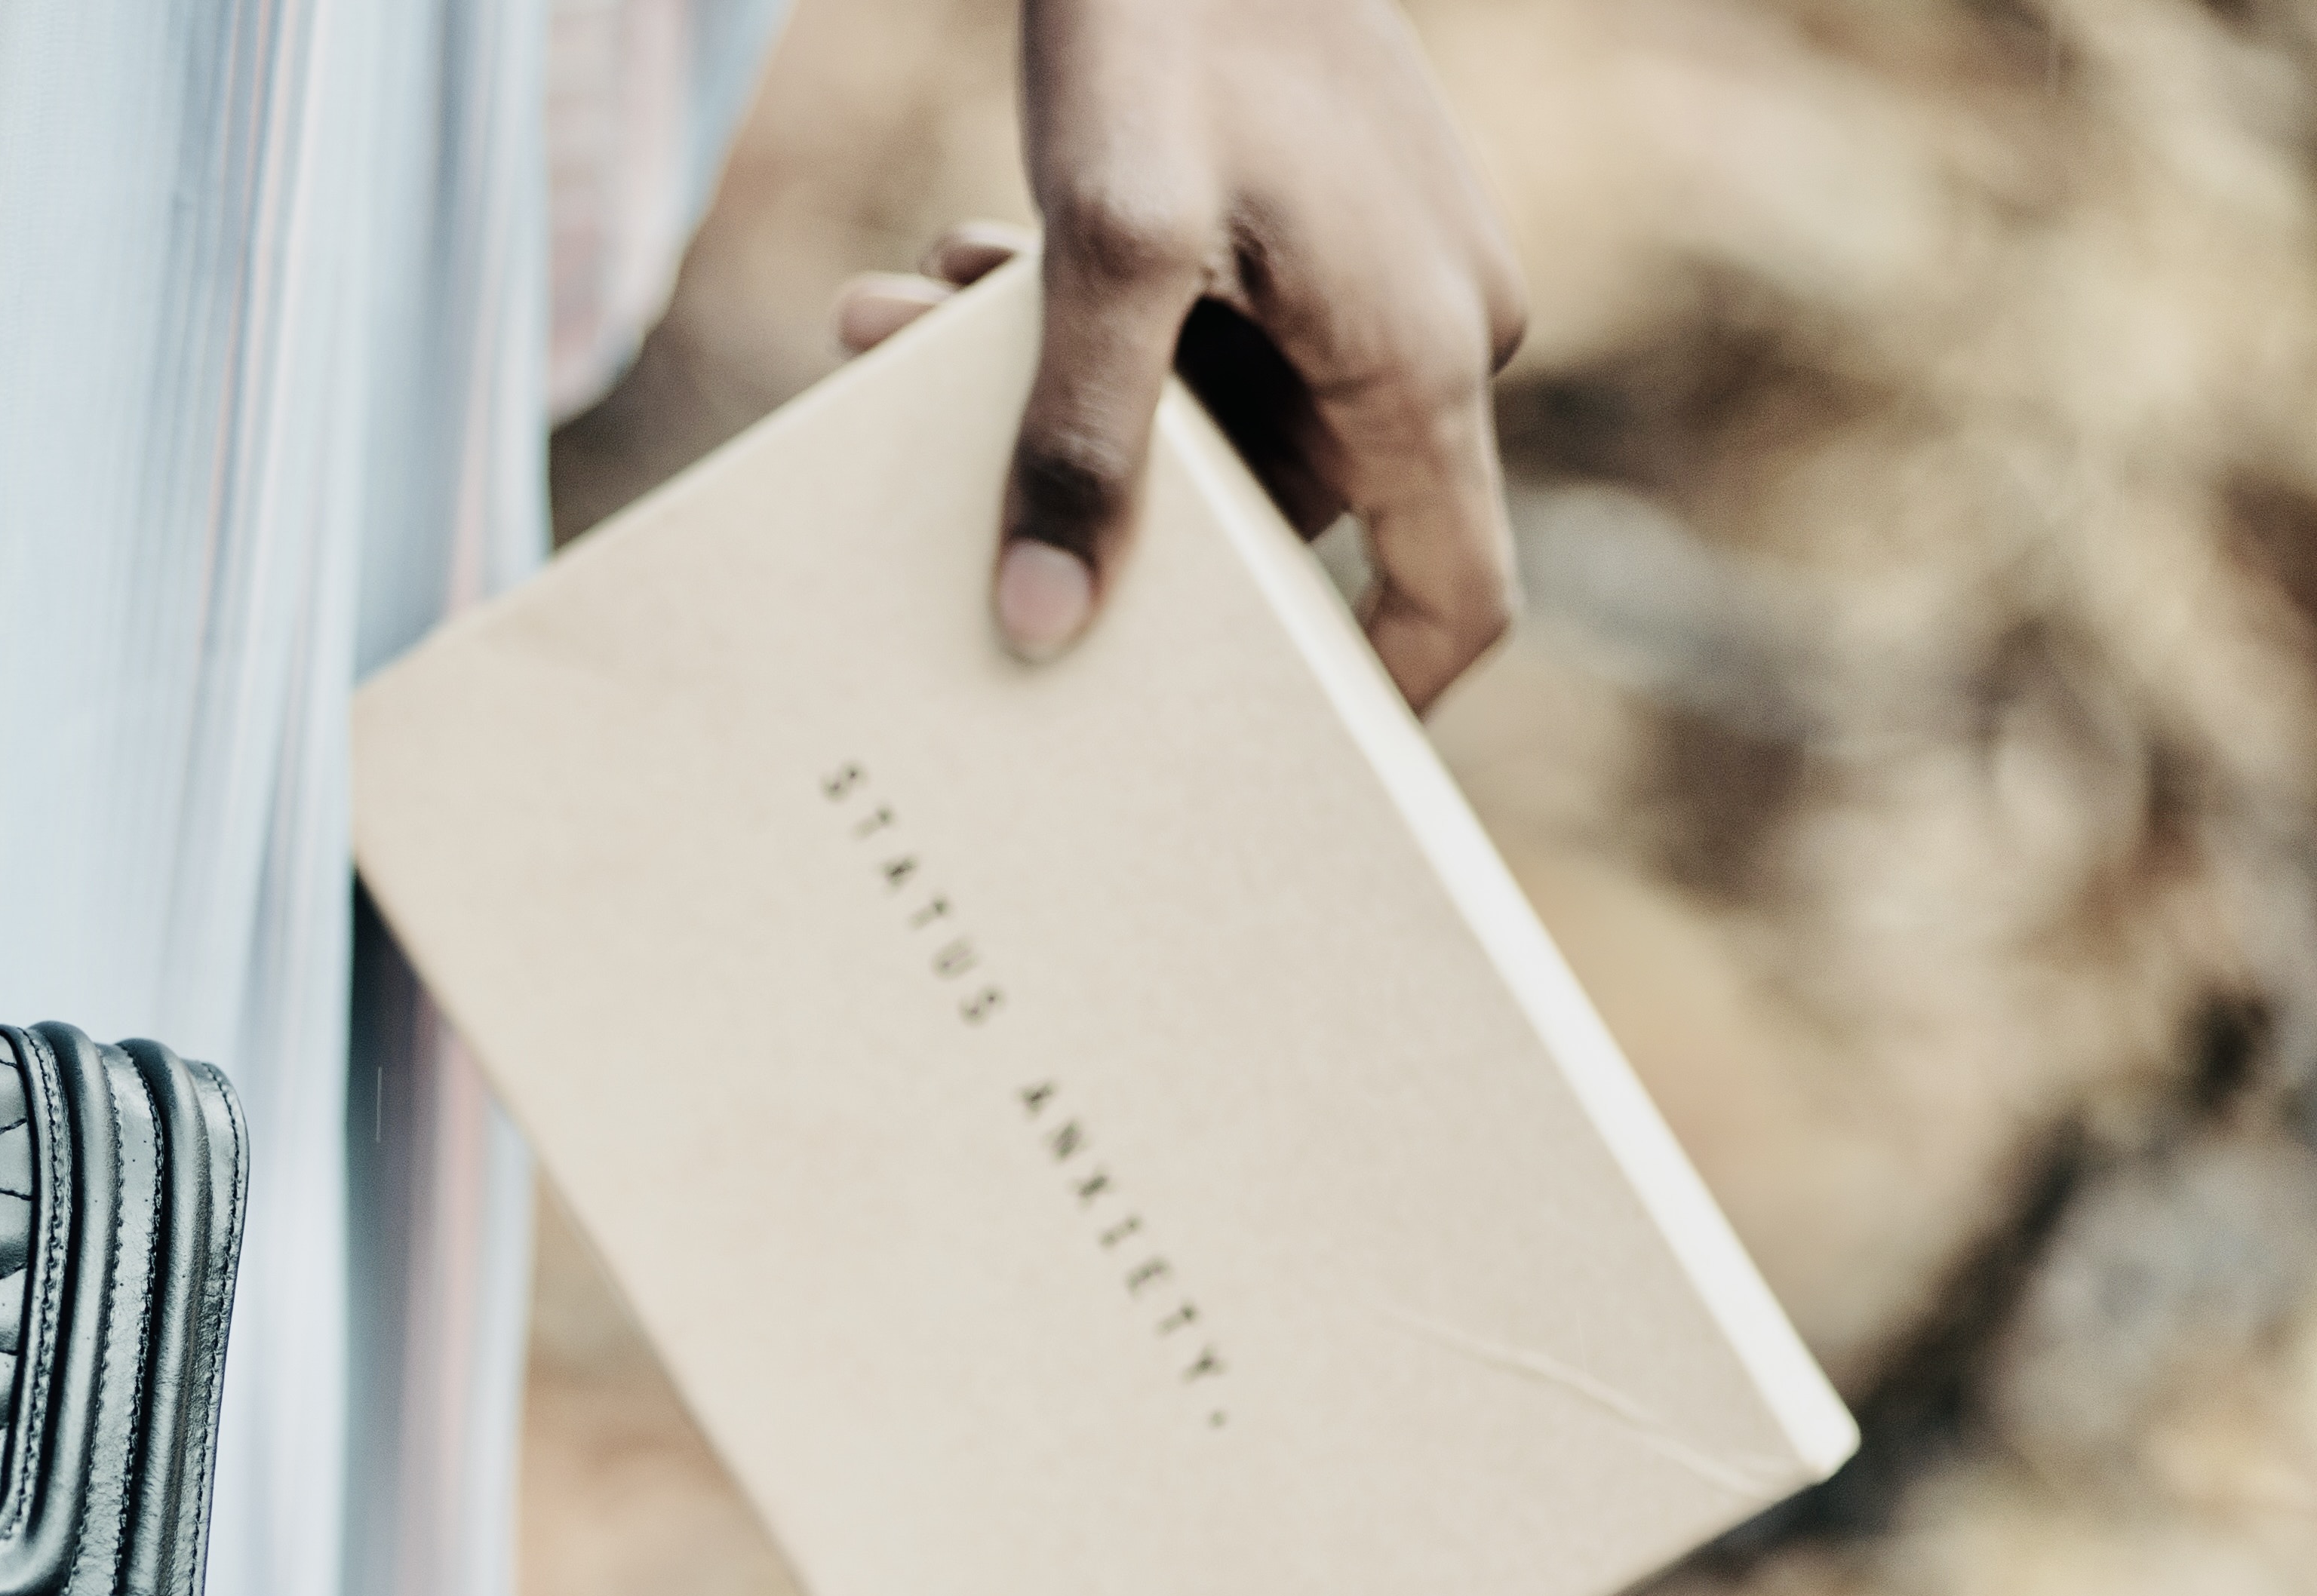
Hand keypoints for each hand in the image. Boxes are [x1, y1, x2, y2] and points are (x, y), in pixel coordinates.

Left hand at [836, 0, 1528, 710]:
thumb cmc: (1166, 22)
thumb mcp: (1103, 248)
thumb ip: (1079, 441)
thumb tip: (1045, 628)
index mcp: (1425, 358)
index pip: (1452, 592)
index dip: (1373, 695)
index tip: (1262, 765)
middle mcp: (1427, 326)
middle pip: (1272, 499)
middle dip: (1100, 493)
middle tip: (945, 476)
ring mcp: (1378, 267)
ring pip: (1207, 401)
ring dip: (1052, 390)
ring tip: (899, 321)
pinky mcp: (1317, 215)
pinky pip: (1201, 319)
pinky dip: (1082, 313)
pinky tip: (956, 262)